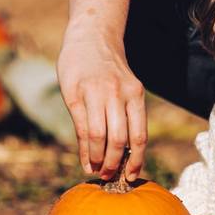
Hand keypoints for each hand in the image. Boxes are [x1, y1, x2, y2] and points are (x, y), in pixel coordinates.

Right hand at [57, 28, 147, 180]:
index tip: (132, 176)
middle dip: (115, 164)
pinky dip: (84, 150)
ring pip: (99, 137)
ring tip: (97, 170)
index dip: (137, 160)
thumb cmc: (109, 70)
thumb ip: (126, 115)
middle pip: (119, 140)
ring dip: (98, 160)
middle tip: (110, 176)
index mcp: (135, 94)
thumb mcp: (126, 88)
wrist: (90, 37)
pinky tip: (86, 162)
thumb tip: (125, 154)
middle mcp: (118, 94)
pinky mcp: (74, 95)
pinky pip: (81, 129)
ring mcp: (96, 94)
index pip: (139, 135)